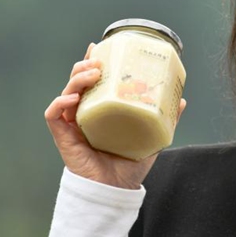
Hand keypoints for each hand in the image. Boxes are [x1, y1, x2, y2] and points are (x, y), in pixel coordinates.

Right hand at [43, 43, 186, 188]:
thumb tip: (182, 100)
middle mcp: (85, 114)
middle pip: (76, 82)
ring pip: (66, 93)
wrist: (116, 190)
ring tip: (91, 73)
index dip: (91, 62)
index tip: (98, 46)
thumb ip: (165, 120)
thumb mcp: (151, 137)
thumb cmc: (130, 165)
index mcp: (102, 110)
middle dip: (84, 66)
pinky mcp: (63, 137)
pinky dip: (60, 103)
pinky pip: (53, 115)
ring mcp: (72, 125)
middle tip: (98, 60)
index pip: (93, 81)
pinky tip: (73, 98)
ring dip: (75, 79)